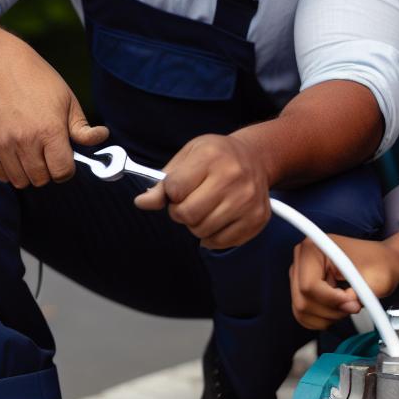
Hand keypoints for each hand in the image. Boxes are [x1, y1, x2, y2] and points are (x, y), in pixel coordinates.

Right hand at [0, 44, 106, 187]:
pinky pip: (1, 175)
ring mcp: (3, 144)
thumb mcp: (69, 101)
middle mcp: (25, 140)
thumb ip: (83, 128)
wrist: (2, 67)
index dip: (67, 169)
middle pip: (42, 179)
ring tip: (33, 155)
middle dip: (49, 171)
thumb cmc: (40, 82)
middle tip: (48, 154)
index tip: (65, 159)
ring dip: (30, 173)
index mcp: (50, 130)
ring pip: (21, 181)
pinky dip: (11, 171)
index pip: (62, 172)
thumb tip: (102, 137)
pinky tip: (17, 155)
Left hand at [133, 134, 272, 248]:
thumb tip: (142, 203)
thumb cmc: (216, 158)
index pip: (174, 189)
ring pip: (201, 231)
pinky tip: (219, 218)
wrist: (256, 158)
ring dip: (196, 224)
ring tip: (207, 208)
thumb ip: (163, 182)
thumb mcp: (187, 158)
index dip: (170, 193)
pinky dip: (212, 236)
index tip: (179, 188)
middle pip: (187, 214)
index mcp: (210, 156)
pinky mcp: (256, 218)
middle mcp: (232, 176)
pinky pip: (220, 242)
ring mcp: (247, 200)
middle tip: (190, 202)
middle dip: (181, 212)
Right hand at [290, 235, 398, 329]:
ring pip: (302, 310)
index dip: (332, 300)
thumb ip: (361, 294)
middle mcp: (302, 259)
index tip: (352, 301)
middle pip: (304, 300)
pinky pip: (303, 314)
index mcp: (314, 248)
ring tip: (346, 305)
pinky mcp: (302, 288)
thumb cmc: (378, 263)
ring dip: (328, 316)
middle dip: (331, 310)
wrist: (381, 261)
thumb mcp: (377, 278)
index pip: (309, 286)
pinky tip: (337, 308)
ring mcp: (300, 274)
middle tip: (353, 304)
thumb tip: (347, 306)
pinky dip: (322, 318)